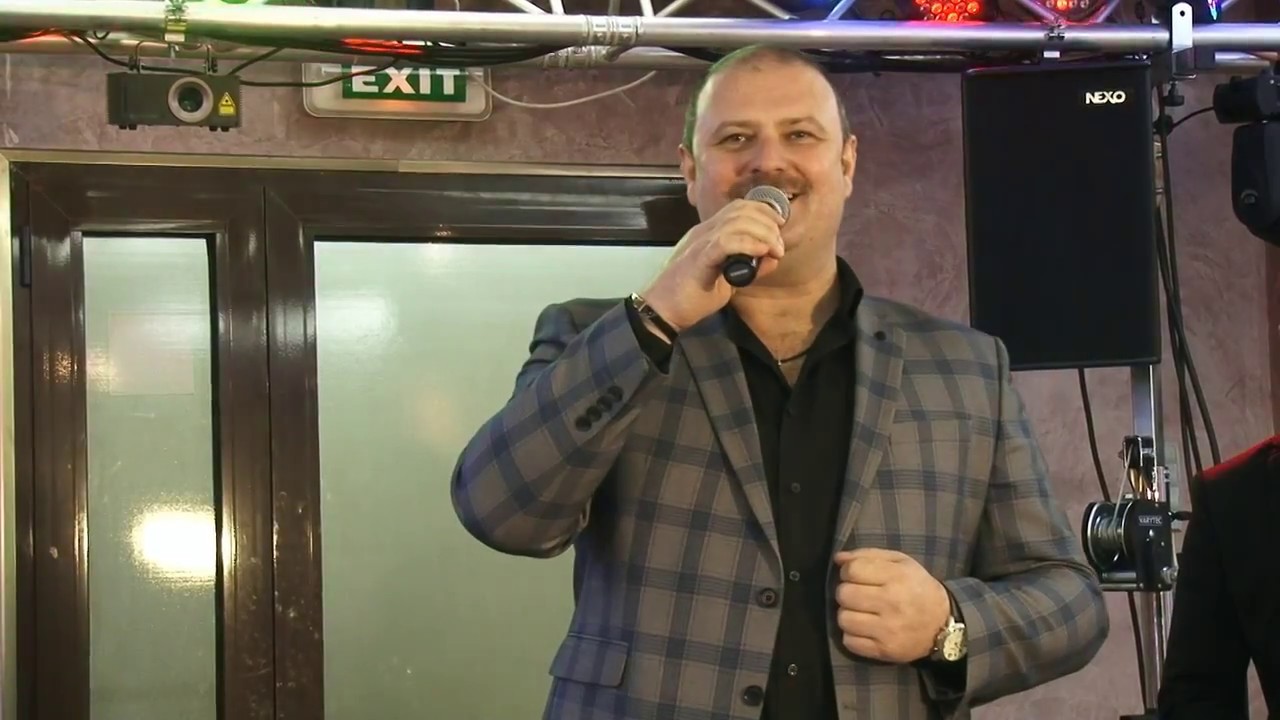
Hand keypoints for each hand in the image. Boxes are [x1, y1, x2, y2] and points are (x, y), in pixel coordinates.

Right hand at [640, 199, 785, 330]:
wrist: (662, 310)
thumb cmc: (692, 297)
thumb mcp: (728, 281)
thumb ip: (749, 268)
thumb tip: (772, 258)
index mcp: (708, 233)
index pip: (738, 208)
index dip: (763, 212)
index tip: (779, 229)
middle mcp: (704, 231)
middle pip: (740, 209)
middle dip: (767, 221)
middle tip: (778, 245)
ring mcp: (700, 242)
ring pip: (736, 221)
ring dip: (762, 233)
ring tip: (774, 250)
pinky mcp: (699, 258)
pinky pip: (725, 241)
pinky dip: (748, 243)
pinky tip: (760, 252)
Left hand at [833, 548, 951, 663]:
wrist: (942, 624)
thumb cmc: (917, 587)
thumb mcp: (900, 562)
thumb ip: (868, 555)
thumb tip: (838, 559)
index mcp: (897, 577)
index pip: (852, 570)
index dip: (848, 571)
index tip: (856, 576)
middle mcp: (892, 603)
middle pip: (844, 594)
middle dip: (847, 592)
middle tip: (859, 595)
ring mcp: (888, 630)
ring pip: (844, 619)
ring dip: (848, 614)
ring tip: (861, 612)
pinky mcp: (884, 651)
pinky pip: (850, 642)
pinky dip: (852, 635)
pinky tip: (864, 629)